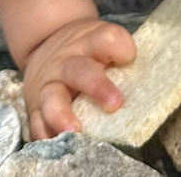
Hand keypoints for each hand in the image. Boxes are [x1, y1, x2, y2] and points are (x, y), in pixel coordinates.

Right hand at [22, 16, 134, 139]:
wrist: (46, 41)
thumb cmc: (86, 49)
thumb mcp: (101, 40)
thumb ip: (119, 58)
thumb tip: (145, 88)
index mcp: (90, 42)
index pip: (107, 38)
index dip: (120, 47)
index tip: (129, 57)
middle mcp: (68, 62)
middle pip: (81, 71)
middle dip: (97, 87)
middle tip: (115, 104)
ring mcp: (49, 84)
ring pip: (53, 99)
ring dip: (62, 116)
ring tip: (74, 130)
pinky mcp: (35, 105)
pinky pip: (37, 123)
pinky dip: (46, 134)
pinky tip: (55, 142)